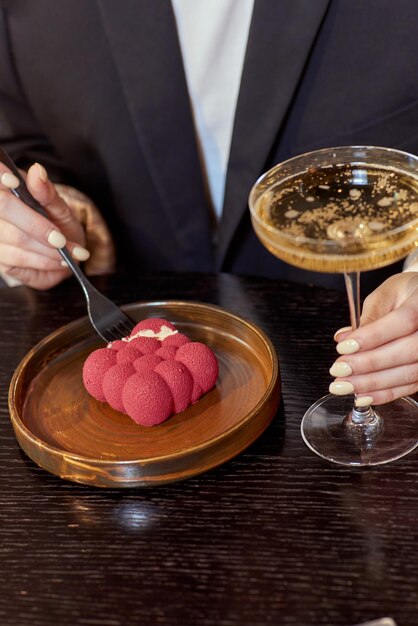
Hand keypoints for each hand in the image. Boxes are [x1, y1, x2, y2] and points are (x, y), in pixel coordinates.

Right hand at [0, 163, 89, 288]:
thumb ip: (46, 191)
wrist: (62, 254)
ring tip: (70, 252)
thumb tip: (38, 171)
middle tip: (61, 239)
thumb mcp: (58, 206)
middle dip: (38, 226)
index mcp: (6, 189)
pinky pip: (20, 259)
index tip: (13, 181)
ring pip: (17, 238)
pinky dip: (46, 261)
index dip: (0, 176)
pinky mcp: (0, 260)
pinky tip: (59, 261)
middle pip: (5, 208)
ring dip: (49, 249)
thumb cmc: (57, 224)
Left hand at [329, 272, 417, 405]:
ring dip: (373, 383)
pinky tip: (362, 396)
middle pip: (408, 351)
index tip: (343, 347)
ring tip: (344, 386)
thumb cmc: (407, 294)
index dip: (373, 336)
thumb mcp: (387, 293)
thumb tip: (344, 338)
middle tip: (338, 370)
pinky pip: (410, 386)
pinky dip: (385, 394)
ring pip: (410, 373)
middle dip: (369, 363)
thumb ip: (369, 315)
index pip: (404, 321)